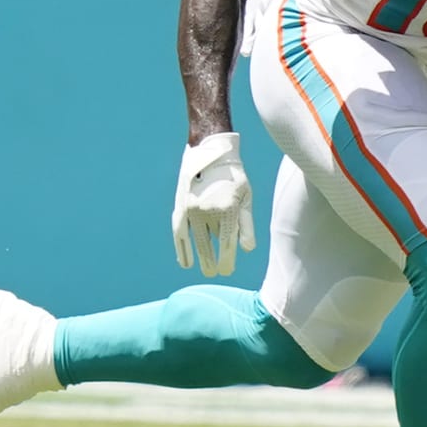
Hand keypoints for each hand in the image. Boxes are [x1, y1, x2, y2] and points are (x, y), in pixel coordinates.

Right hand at [172, 132, 256, 276]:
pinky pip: (180, 233)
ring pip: (195, 242)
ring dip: (199, 258)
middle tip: (216, 273)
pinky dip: (181, 248)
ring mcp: (192, 209)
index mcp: (227, 210)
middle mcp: (208, 212)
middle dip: (213, 262)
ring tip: (205, 271)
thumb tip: (247, 249)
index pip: (226, 244)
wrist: (210, 153)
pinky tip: (185, 262)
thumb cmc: (234, 177)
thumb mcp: (246, 198)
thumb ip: (246, 224)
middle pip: (209, 246)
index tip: (227, 271)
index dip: (227, 260)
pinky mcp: (181, 207)